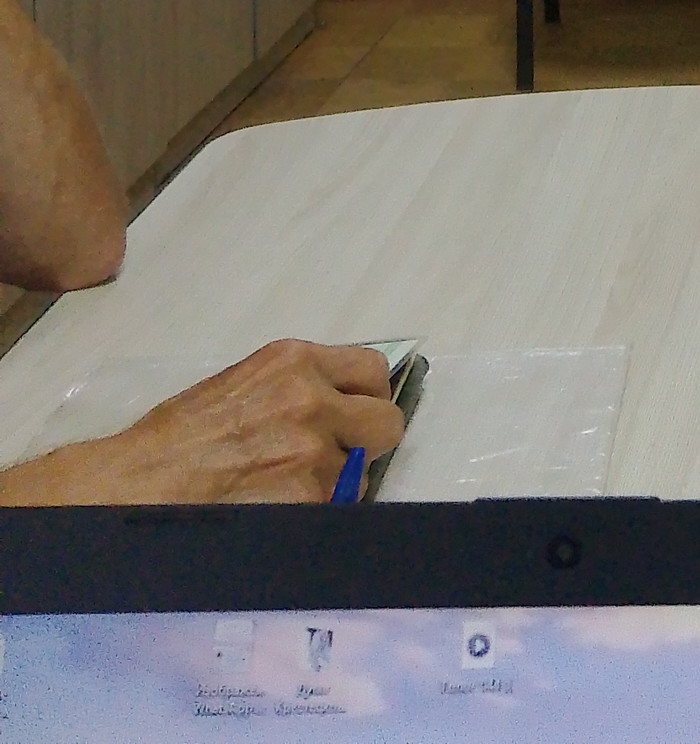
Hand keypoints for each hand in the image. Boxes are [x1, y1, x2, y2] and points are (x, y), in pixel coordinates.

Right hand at [0, 340, 404, 505]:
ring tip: (291, 489)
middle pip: (386, 420)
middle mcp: (313, 398)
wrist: (139, 482)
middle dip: (368, 441)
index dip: (368, 399)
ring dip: (339, 483)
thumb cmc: (180, 436)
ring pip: (362, 471)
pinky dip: (321, 512)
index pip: (372, 371)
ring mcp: (314, 450)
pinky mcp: (309, 497)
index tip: (355, 416)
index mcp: (295, 361)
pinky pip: (339, 507)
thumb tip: (337, 403)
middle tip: (338, 457)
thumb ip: (298, 386)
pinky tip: (285, 509)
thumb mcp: (245, 383)